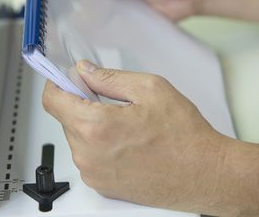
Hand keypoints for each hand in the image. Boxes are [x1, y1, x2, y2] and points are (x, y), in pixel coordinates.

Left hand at [42, 59, 230, 212]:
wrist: (205, 174)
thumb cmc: (185, 136)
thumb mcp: (150, 89)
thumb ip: (109, 78)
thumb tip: (84, 72)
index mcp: (96, 126)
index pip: (53, 100)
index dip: (57, 83)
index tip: (66, 78)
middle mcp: (88, 155)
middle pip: (66, 118)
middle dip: (81, 103)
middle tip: (111, 100)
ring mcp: (94, 174)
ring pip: (77, 138)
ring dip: (92, 125)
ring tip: (126, 124)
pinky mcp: (102, 186)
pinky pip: (89, 157)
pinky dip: (100, 145)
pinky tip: (127, 142)